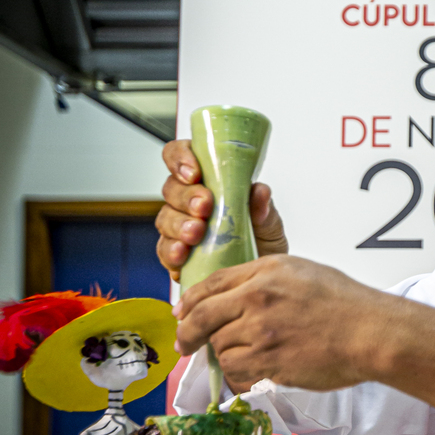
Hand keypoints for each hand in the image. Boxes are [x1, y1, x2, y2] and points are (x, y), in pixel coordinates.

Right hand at [155, 139, 287, 280]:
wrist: (261, 278)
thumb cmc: (261, 240)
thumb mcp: (270, 221)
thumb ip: (263, 205)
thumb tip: (259, 192)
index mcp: (209, 180)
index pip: (182, 155)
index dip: (181, 159)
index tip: (194, 173)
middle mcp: (188, 200)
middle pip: (172, 188)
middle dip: (186, 197)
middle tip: (204, 206)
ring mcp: (179, 227)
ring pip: (165, 218)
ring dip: (179, 224)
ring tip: (196, 234)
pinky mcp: (175, 254)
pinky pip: (164, 250)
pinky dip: (171, 251)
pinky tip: (182, 254)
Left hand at [174, 254, 388, 392]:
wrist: (370, 332)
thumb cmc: (345, 304)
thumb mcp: (301, 272)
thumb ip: (263, 279)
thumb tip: (234, 295)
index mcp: (265, 272)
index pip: (211, 284)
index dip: (189, 301)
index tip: (182, 314)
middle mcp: (257, 298)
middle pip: (202, 317)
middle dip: (189, 334)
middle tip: (186, 345)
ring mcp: (261, 331)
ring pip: (219, 346)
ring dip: (225, 353)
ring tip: (247, 354)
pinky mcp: (268, 360)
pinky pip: (234, 370)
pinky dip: (238, 373)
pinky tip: (254, 369)